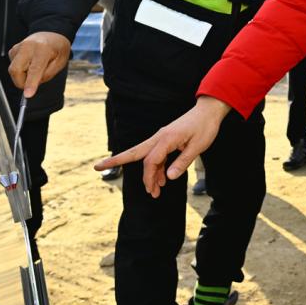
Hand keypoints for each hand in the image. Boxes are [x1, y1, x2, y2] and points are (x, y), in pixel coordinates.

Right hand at [8, 31, 71, 97]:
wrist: (51, 34)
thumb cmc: (57, 49)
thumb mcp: (60, 63)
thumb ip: (47, 75)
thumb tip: (33, 86)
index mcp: (42, 49)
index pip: (34, 69)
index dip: (30, 84)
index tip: (28, 95)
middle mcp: (27, 47)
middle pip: (16, 70)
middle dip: (21, 82)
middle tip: (33, 82)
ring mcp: (18, 47)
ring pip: (13, 70)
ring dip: (22, 76)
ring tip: (35, 68)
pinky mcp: (13, 50)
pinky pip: (13, 66)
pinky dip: (20, 70)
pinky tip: (29, 64)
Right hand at [94, 96, 231, 197]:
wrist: (208, 111)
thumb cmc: (205, 128)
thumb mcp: (198, 146)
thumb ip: (183, 162)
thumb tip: (168, 178)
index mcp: (166, 138)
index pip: (151, 160)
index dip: (149, 177)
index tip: (153, 190)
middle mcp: (159, 137)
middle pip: (134, 151)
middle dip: (116, 160)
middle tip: (97, 168)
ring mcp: (161, 138)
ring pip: (146, 157)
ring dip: (147, 174)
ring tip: (154, 192)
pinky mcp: (165, 140)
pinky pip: (155, 156)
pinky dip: (156, 168)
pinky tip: (161, 180)